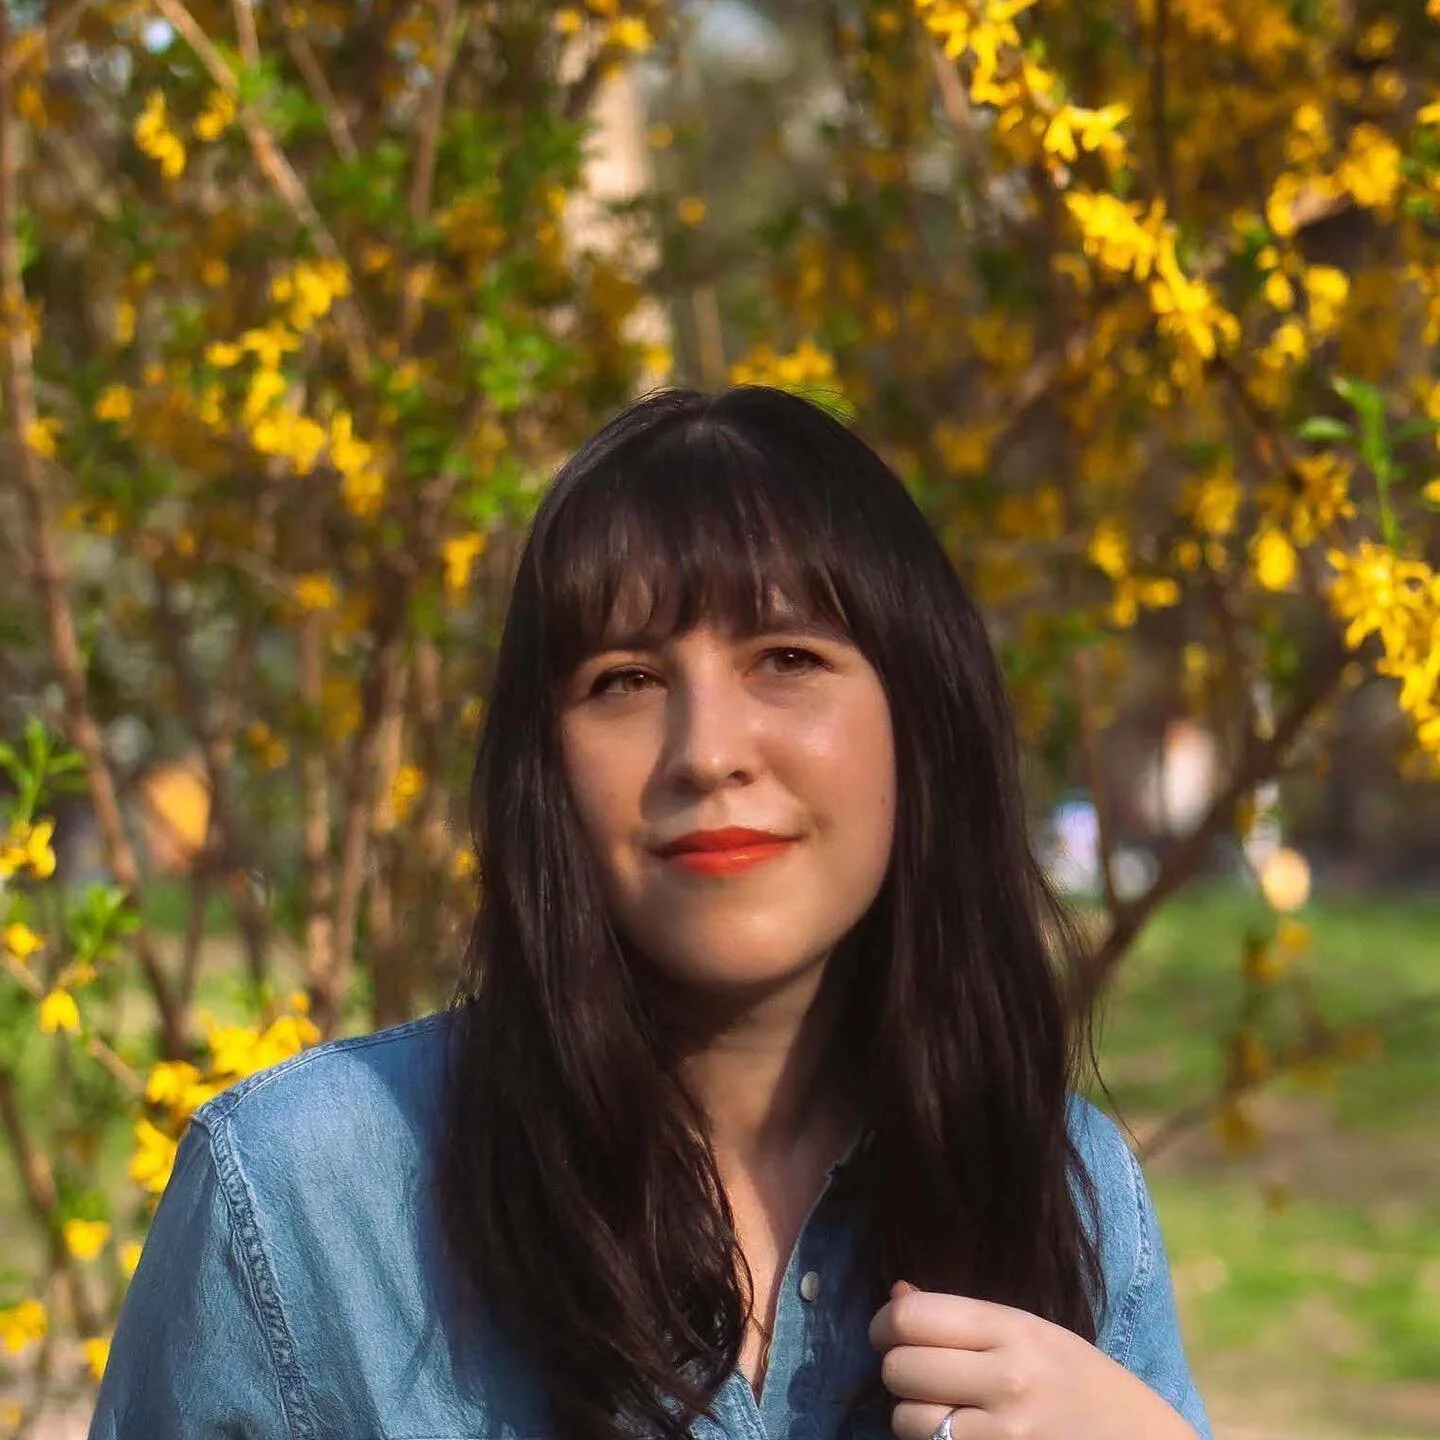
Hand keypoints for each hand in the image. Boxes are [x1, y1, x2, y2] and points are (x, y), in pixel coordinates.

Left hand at [868, 1281, 1200, 1439]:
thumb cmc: (1085, 1386)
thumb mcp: (1035, 1334)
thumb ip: (966, 1317)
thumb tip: (896, 1293)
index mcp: (1016, 1331)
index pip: (911, 1317)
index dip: (885, 1324)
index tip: (889, 1333)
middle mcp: (1009, 1381)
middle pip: (900, 1369)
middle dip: (897, 1371)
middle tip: (918, 1375)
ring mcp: (1006, 1436)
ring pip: (907, 1421)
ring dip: (913, 1417)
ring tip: (944, 1411)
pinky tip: (959, 1436)